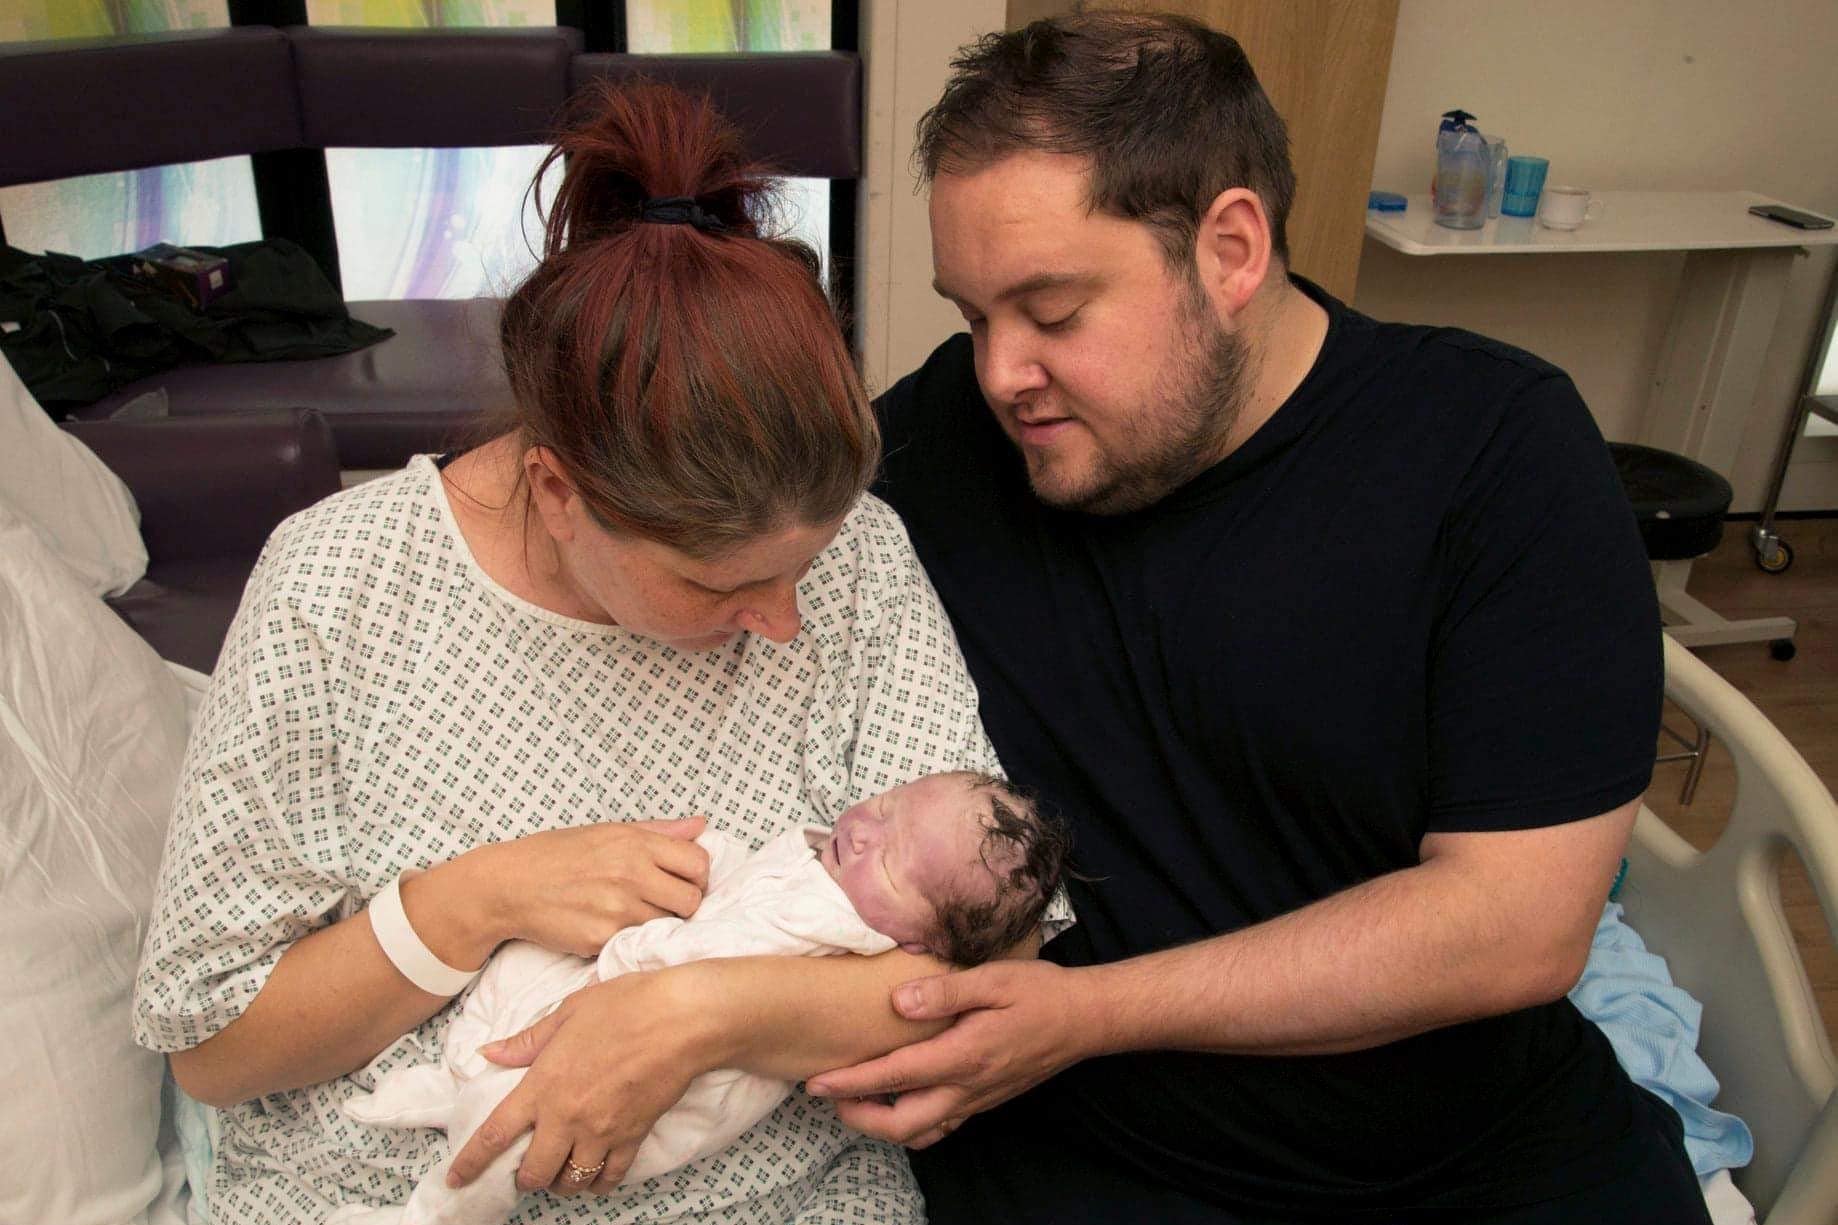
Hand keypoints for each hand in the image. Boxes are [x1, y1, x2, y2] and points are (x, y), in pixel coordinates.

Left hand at [445, 967, 716, 1194]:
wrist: (682, 1019)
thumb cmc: (626, 1006)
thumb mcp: (569, 1011)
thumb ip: (527, 1042)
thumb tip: (490, 1054)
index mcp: (543, 1085)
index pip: (495, 1134)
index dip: (470, 1162)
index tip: (455, 1178)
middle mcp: (567, 1117)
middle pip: (533, 1173)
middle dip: (525, 1178)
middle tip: (527, 1167)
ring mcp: (601, 1132)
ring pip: (569, 1182)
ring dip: (560, 1181)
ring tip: (561, 1168)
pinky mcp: (632, 1138)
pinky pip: (608, 1178)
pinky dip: (597, 1183)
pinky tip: (594, 1172)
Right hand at [479, 817, 710, 957]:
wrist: (510, 885)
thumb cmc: (557, 855)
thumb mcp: (608, 831)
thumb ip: (659, 831)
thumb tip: (701, 825)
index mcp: (635, 844)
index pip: (699, 863)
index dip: (697, 875)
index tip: (685, 880)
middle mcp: (630, 874)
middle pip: (691, 900)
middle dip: (684, 904)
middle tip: (664, 903)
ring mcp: (616, 909)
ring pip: (667, 926)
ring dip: (658, 924)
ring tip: (634, 913)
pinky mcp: (601, 939)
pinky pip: (636, 943)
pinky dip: (630, 939)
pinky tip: (611, 926)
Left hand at [804, 959, 1094, 1147]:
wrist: (1085, 1019)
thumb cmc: (1039, 992)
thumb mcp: (993, 979)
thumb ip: (943, 992)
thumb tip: (896, 1002)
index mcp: (963, 1056)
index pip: (895, 1077)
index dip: (851, 1082)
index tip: (816, 1083)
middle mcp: (968, 1088)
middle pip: (901, 1125)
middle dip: (859, 1117)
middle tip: (829, 1095)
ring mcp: (978, 1099)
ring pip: (920, 1133)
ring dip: (883, 1124)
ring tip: (858, 1100)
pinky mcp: (986, 1100)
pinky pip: (942, 1126)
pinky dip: (912, 1123)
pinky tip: (901, 1099)